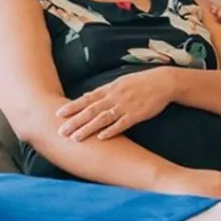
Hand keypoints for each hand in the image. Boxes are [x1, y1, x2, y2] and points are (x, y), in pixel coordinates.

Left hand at [57, 67, 173, 140]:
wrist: (163, 82)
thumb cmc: (141, 82)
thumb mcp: (120, 82)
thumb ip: (103, 91)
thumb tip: (86, 96)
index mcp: (109, 89)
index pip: (86, 99)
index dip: (72, 107)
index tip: (58, 113)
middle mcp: (114, 97)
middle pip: (90, 111)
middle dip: (74, 121)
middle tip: (60, 131)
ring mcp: (125, 106)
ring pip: (102, 119)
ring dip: (88, 129)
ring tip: (75, 138)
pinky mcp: (136, 114)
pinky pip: (122, 124)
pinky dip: (111, 131)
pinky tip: (101, 138)